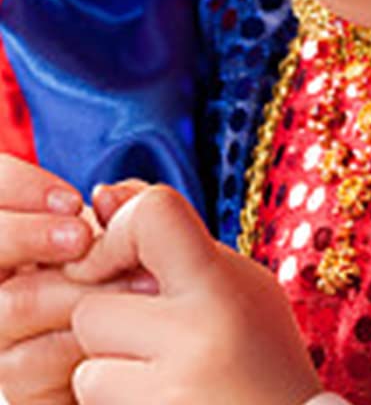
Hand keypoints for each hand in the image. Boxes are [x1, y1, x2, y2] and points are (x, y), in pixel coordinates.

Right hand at [0, 165, 142, 404]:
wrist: (157, 360)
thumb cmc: (144, 284)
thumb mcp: (137, 236)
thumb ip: (123, 207)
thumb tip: (105, 193)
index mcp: (24, 232)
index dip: (19, 186)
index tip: (71, 200)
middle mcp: (3, 278)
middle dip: (32, 235)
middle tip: (82, 238)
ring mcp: (2, 332)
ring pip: (13, 303)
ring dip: (74, 290)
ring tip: (130, 284)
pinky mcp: (15, 382)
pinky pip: (26, 361)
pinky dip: (76, 342)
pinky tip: (112, 336)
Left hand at [65, 185, 321, 404]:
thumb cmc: (261, 355)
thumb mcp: (235, 285)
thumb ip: (175, 243)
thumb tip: (105, 195)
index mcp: (224, 280)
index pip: (153, 213)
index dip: (119, 232)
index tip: (123, 258)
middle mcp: (201, 325)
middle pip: (94, 304)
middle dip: (111, 320)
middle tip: (151, 334)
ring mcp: (174, 380)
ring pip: (87, 354)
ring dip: (110, 365)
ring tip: (163, 373)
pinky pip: (92, 393)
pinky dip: (115, 396)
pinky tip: (159, 397)